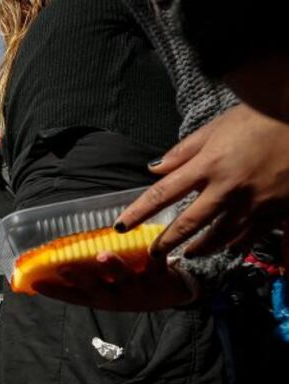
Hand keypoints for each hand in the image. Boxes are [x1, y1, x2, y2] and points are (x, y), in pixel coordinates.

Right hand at [31, 251, 195, 310]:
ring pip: (124, 277)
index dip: (54, 291)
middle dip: (78, 278)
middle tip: (63, 268)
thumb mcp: (105, 287)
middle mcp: (115, 295)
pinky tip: (150, 245)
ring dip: (113, 266)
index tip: (35, 282)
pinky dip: (154, 254)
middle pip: (94, 288)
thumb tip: (54, 260)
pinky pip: (157, 263)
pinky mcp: (159, 275)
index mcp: (99, 297)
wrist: (170, 295)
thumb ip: (84, 277)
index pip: (72, 296)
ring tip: (102, 255)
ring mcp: (137, 287)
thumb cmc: (128, 287)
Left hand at [114, 104, 288, 257]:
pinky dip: (233, 246)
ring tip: (188, 253)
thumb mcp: (218, 127)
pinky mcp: (274, 212)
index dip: (138, 213)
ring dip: (199, 249)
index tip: (122, 227)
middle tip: (153, 253)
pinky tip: (224, 248)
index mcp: (209, 165)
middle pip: (187, 224)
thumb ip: (184, 151)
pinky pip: (248, 238)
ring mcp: (252, 204)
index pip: (162, 194)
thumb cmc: (263, 118)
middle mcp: (227, 189)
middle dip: (166, 243)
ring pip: (218, 237)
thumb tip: (154, 168)